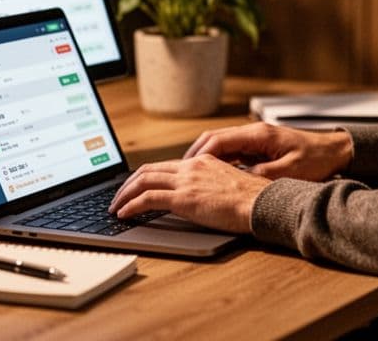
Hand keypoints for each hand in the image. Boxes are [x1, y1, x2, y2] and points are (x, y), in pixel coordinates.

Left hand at [108, 154, 270, 232]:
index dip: (145, 175)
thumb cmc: (253, 200)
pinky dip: (131, 205)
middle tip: (118, 196)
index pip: (165, 165)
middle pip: (148, 169)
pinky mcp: (183, 198)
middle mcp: (191, 167)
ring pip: (143, 181)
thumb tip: (200, 196)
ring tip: (115, 206)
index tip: (136, 186)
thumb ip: (211, 185)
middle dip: (128, 183)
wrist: (262, 203)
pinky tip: (124, 214)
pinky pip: (148, 199)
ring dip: (124, 194)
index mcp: (202, 162)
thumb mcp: (229, 184)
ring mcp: (186, 181)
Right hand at [184, 122, 352, 180]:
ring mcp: (257, 138)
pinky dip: (219, 160)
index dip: (200, 155)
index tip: (186, 167)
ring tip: (189, 173)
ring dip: (205, 157)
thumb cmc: (318, 160)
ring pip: (222, 144)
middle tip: (179, 170)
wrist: (337, 151)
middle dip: (195, 154)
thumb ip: (262, 175)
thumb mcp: (290, 172)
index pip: (219, 140)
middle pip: (215, 139)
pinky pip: (232, 150)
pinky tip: (212, 174)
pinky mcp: (261, 146)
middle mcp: (255, 132)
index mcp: (259, 135)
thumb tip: (238, 181)